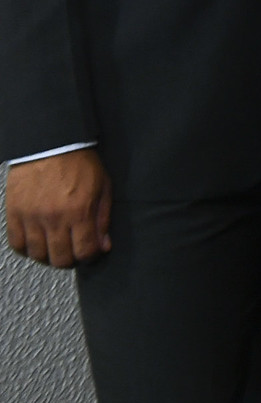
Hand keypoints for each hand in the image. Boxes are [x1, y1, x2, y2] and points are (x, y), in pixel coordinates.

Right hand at [5, 148, 111, 267]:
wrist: (50, 144)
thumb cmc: (79, 162)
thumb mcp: (103, 187)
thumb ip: (103, 218)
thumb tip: (103, 245)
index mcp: (80, 211)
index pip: (85, 251)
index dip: (90, 255)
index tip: (91, 251)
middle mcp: (55, 218)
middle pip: (61, 259)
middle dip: (71, 258)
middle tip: (73, 250)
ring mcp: (32, 217)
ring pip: (38, 255)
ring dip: (49, 255)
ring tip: (56, 245)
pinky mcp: (15, 214)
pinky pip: (17, 244)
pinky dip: (27, 248)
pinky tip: (37, 240)